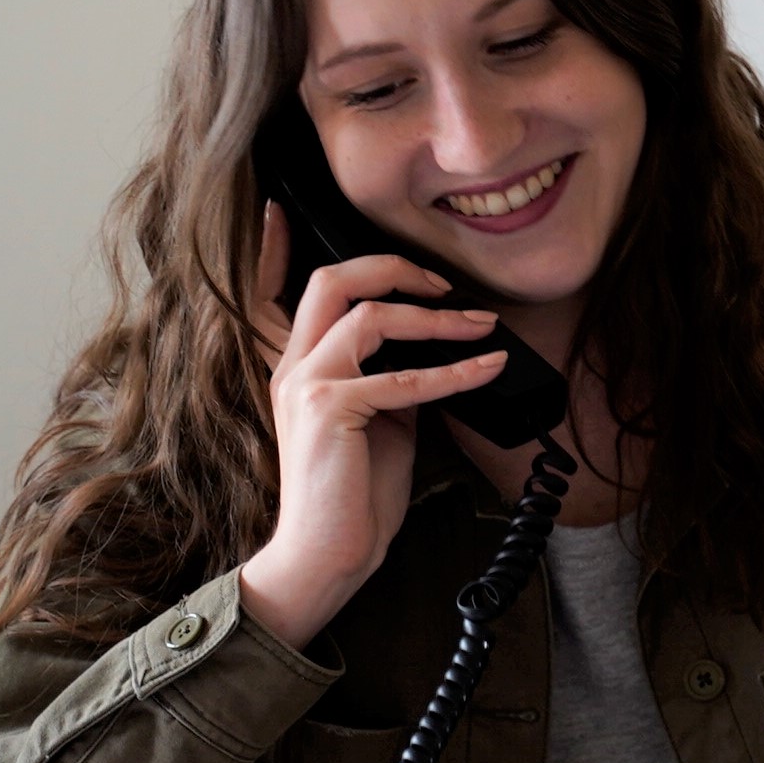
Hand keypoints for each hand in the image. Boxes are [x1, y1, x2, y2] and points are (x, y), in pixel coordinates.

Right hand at [236, 201, 511, 647]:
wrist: (329, 555)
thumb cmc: (355, 494)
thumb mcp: (380, 422)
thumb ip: (393, 378)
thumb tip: (437, 351)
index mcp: (299, 365)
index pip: (278, 290)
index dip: (275, 244)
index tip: (278, 207)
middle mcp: (294, 367)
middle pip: (331, 280)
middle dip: (393, 267)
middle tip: (444, 282)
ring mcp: (307, 386)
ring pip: (368, 315)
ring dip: (436, 318)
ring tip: (482, 326)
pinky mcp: (331, 411)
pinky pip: (404, 377)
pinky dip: (456, 369)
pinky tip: (488, 367)